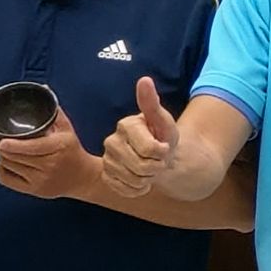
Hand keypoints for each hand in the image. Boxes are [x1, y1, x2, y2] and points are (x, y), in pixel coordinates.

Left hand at [0, 109, 105, 200]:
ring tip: (2, 149)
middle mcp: (50, 165)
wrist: (84, 178)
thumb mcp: (67, 129)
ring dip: (2, 156)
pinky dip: (2, 170)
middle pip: (15, 156)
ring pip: (10, 166)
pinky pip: (8, 180)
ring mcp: (41, 180)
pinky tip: (6, 163)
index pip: (31, 147)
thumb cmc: (72, 150)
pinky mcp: (35, 191)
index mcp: (58, 147)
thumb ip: (53, 111)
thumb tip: (44, 89)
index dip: (13, 145)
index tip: (0, 140)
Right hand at [98, 74, 179, 196]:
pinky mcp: (106, 176)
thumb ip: (152, 103)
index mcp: (125, 125)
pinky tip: (141, 179)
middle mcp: (110, 141)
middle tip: (157, 160)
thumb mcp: (164, 121)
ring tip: (149, 168)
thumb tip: (144, 80)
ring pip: (134, 180)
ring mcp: (106, 160)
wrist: (158, 156)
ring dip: (148, 179)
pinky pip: (126, 190)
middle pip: (141, 167)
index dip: (162, 153)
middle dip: (156, 167)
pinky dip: (139, 188)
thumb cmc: (162, 136)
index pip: (150, 149)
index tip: (163, 147)